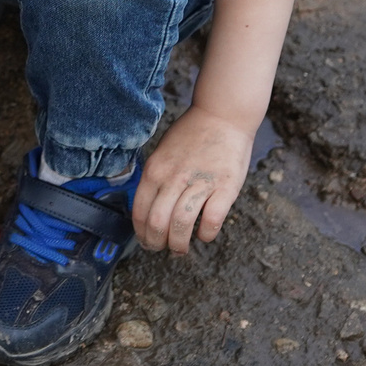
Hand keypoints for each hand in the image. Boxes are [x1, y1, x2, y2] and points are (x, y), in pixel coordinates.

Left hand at [131, 105, 254, 253]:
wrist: (221, 116)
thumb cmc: (191, 135)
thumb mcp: (162, 153)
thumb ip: (155, 178)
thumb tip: (148, 209)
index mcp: (155, 170)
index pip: (140, 211)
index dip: (141, 233)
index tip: (146, 241)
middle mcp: (173, 178)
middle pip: (158, 223)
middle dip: (157, 243)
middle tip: (162, 249)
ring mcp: (200, 183)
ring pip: (181, 225)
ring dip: (179, 245)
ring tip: (180, 249)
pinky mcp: (225, 188)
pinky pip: (211, 221)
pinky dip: (206, 234)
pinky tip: (204, 235)